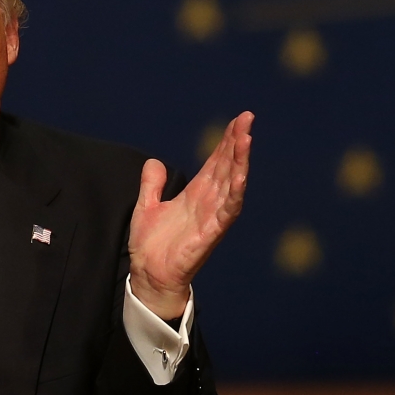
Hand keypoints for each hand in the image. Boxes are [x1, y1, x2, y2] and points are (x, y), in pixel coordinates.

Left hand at [127, 112, 252, 319]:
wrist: (148, 275)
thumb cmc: (152, 245)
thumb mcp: (147, 206)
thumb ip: (152, 184)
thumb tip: (154, 162)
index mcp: (196, 195)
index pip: (216, 162)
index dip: (227, 142)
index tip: (239, 120)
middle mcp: (208, 203)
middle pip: (227, 167)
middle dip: (238, 143)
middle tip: (247, 119)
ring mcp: (212, 217)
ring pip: (232, 185)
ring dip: (240, 162)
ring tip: (246, 139)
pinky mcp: (210, 234)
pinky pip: (227, 211)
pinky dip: (234, 193)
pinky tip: (240, 176)